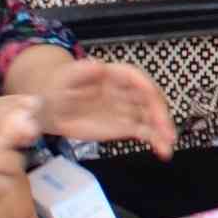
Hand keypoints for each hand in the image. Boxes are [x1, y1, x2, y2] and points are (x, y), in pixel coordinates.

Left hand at [2, 44, 177, 154]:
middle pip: (148, 100)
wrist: (50, 105)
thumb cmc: (58, 86)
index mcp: (113, 74)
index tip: (153, 99)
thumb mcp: (66, 75)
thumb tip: (98, 66)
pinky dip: (154, 140)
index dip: (147, 87)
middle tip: (166, 131)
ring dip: (161, 131)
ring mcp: (125, 110)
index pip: (136, 77)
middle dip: (159, 114)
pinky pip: (143, 132)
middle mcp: (125, 91)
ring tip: (167, 147)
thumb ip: (81, 72)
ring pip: (149, 119)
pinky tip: (162, 151)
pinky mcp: (122, 126)